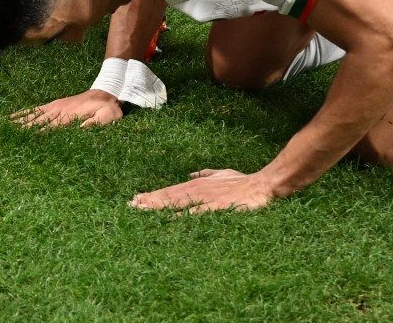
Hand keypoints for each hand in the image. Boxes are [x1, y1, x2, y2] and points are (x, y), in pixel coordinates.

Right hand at [13, 90, 124, 130]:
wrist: (107, 92)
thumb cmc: (108, 109)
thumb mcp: (107, 117)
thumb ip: (95, 124)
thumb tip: (81, 129)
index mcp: (70, 117)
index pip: (50, 128)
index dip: (38, 136)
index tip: (25, 143)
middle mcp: (59, 111)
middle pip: (37, 122)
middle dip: (23, 130)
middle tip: (8, 138)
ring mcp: (55, 107)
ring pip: (34, 116)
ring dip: (20, 122)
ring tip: (5, 128)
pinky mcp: (54, 105)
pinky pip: (37, 109)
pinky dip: (25, 113)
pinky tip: (14, 117)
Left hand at [131, 168, 278, 214]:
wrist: (263, 185)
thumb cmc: (243, 182)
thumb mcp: (221, 174)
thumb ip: (205, 174)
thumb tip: (192, 174)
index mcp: (197, 185)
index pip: (169, 191)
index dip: (152, 196)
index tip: (136, 199)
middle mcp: (197, 190)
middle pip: (167, 196)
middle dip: (148, 201)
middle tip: (129, 206)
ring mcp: (205, 199)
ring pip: (175, 203)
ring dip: (156, 206)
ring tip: (139, 210)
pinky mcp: (215, 207)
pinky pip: (194, 213)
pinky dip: (179, 216)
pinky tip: (167, 219)